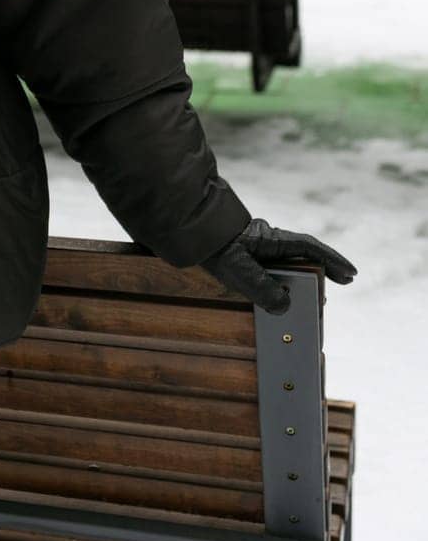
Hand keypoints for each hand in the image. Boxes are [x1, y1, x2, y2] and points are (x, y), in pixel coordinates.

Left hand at [200, 216, 357, 313]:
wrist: (189, 233)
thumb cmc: (215, 248)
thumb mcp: (241, 271)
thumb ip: (264, 290)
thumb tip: (285, 306)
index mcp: (273, 241)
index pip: (311, 248)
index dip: (333, 260)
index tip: (351, 273)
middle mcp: (269, 243)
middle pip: (303, 257)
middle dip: (321, 272)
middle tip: (336, 289)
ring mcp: (258, 249)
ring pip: (287, 264)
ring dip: (300, 281)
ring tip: (311, 300)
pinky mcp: (245, 257)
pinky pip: (271, 271)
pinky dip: (281, 283)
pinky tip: (279, 295)